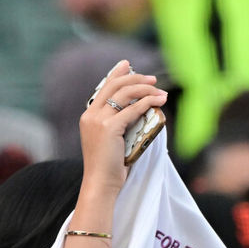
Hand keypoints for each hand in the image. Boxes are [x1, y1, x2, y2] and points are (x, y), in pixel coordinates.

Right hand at [79, 60, 167, 195]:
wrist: (100, 182)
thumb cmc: (107, 166)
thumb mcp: (109, 139)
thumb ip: (116, 123)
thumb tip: (135, 109)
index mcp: (87, 116)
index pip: (103, 88)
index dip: (116, 74)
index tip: (127, 65)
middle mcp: (90, 115)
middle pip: (114, 86)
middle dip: (136, 78)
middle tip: (153, 80)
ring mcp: (98, 120)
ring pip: (125, 94)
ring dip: (146, 89)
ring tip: (160, 91)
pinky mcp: (109, 127)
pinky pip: (133, 109)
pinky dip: (148, 102)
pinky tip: (158, 101)